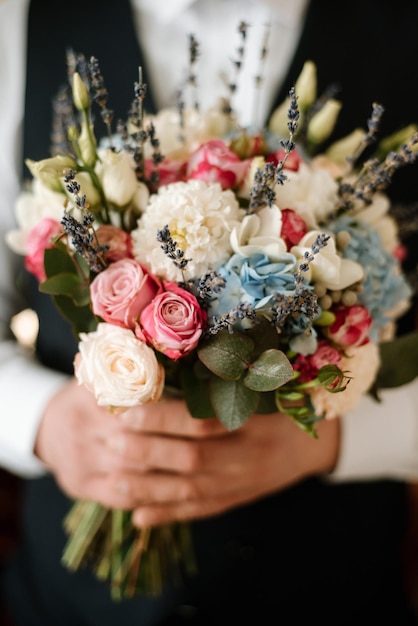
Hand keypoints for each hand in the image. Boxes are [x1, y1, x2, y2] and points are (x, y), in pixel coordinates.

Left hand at [125, 401, 339, 525]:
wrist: (314, 444)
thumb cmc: (279, 405)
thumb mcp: (259, 388)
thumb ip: (219, 383)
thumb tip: (164, 371)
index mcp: (254, 422)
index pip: (203, 422)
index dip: (164, 418)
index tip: (128, 410)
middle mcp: (247, 457)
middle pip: (192, 460)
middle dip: (148, 453)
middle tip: (111, 443)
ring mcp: (241, 484)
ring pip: (191, 492)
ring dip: (149, 489)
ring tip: (112, 481)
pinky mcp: (237, 501)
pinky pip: (200, 512)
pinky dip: (168, 516)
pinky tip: (138, 517)